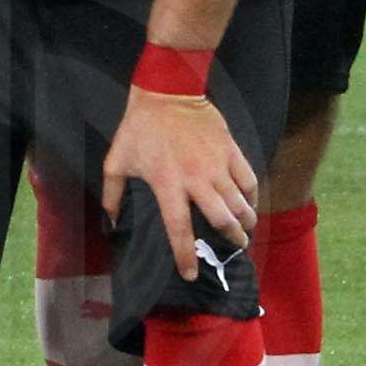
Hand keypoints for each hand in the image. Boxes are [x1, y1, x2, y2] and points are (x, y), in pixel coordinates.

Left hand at [101, 87, 258, 283]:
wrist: (168, 91)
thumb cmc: (139, 128)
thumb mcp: (117, 160)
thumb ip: (113, 194)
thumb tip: (112, 222)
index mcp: (167, 184)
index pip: (179, 229)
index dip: (185, 255)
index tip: (190, 274)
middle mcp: (196, 178)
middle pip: (222, 219)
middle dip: (232, 238)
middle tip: (236, 246)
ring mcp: (216, 164)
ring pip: (240, 203)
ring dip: (246, 221)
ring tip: (246, 229)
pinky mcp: (231, 150)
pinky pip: (249, 179)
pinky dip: (253, 196)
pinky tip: (250, 203)